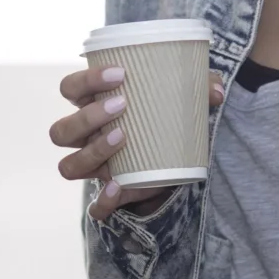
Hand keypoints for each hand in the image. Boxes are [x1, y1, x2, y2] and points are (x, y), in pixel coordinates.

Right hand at [50, 65, 224, 220]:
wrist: (177, 155)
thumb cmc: (168, 114)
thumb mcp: (183, 97)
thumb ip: (198, 87)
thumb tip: (216, 92)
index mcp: (92, 105)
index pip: (70, 89)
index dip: (86, 80)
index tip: (120, 73)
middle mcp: (84, 137)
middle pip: (61, 131)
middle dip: (88, 117)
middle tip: (122, 106)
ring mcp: (95, 167)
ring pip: (69, 166)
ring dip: (92, 151)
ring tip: (123, 137)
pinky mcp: (112, 193)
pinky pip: (95, 205)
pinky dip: (103, 201)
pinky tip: (120, 186)